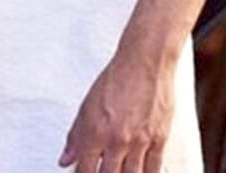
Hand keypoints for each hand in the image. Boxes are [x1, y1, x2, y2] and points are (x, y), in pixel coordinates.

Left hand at [58, 47, 177, 172]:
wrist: (144, 63)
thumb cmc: (116, 80)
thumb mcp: (87, 106)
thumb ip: (75, 136)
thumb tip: (65, 160)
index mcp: (96, 132)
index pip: (85, 170)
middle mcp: (117, 140)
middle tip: (102, 172)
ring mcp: (140, 141)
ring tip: (120, 171)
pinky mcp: (159, 139)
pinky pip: (154, 169)